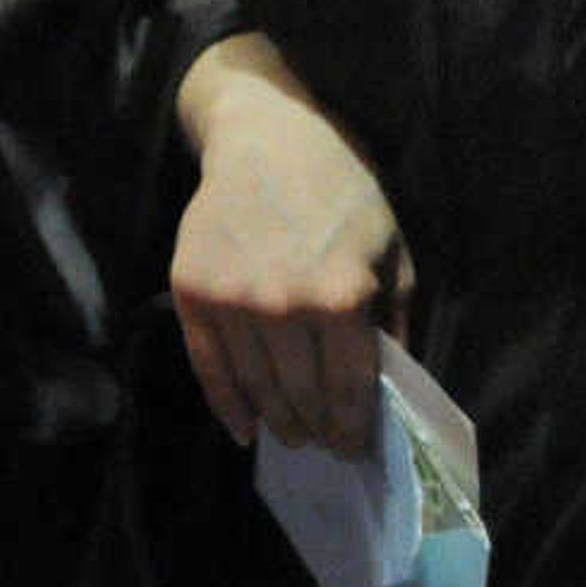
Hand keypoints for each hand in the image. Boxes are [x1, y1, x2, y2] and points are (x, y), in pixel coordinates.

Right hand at [170, 38, 411, 454]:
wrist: (266, 138)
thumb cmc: (341, 191)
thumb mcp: (390, 249)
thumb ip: (392, 320)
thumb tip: (390, 388)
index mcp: (343, 296)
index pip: (349, 388)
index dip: (353, 428)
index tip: (354, 449)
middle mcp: (285, 305)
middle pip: (302, 396)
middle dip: (317, 428)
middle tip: (323, 444)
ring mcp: (233, 301)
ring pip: (256, 388)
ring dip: (277, 420)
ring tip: (292, 433)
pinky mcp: (193, 292)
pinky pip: (209, 368)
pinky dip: (228, 406)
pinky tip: (245, 428)